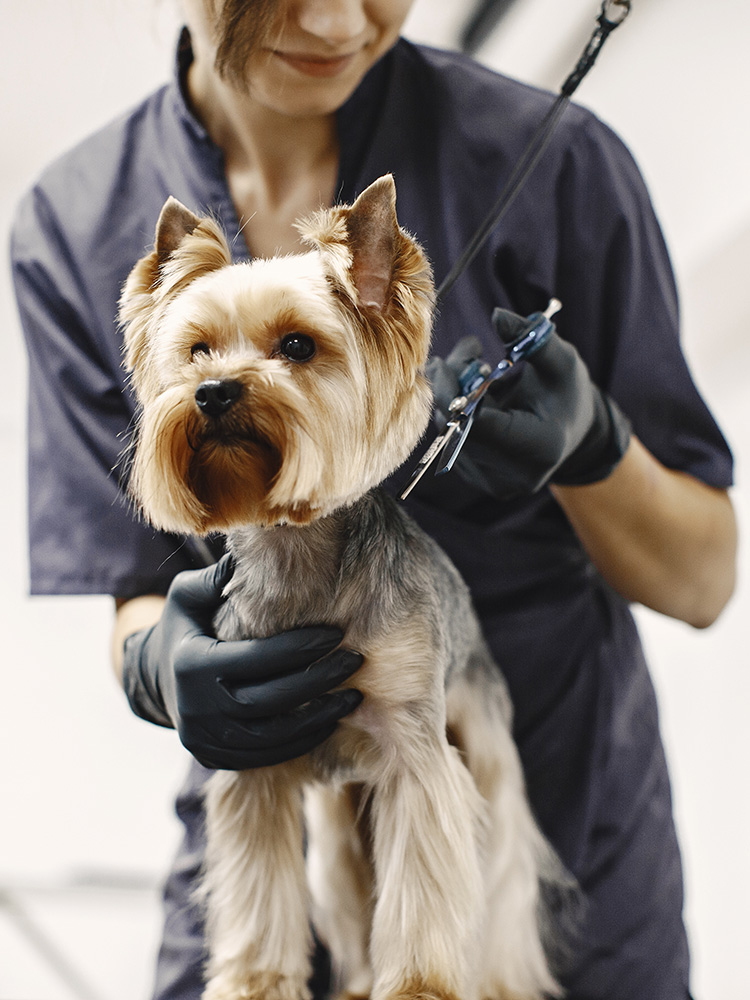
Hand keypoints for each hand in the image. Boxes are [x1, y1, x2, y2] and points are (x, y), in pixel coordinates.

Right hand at [121, 556, 362, 768]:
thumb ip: (218, 577)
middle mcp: (196, 708)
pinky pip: (267, 756)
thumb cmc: (185, 627)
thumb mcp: (188, 595)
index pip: (256, 658)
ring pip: (273, 735)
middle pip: (271, 699)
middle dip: (319, 680)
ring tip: (354, 697)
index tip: (337, 633)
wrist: (154, 680)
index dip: (300, 647)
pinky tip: (330, 720)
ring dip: (319, 717)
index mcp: (192, 664)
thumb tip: (253, 552)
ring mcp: (206, 739)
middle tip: (355, 662)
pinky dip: (302, 741)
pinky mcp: (216, 758)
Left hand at [426, 308, 630, 498]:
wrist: (570, 432)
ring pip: (449, 434)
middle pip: (459, 429)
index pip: (480, 425)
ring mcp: (493, 483)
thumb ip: (532, 339)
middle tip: (465, 351)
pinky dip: (454, 410)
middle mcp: (514, 475)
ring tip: (475, 365)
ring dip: (450, 394)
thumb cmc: (566, 393)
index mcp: (539, 448)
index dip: (455, 393)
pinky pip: (451, 441)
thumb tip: (498, 316)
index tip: (444, 362)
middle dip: (451, 386)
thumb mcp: (561, 361)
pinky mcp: (477, 479)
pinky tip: (474, 390)